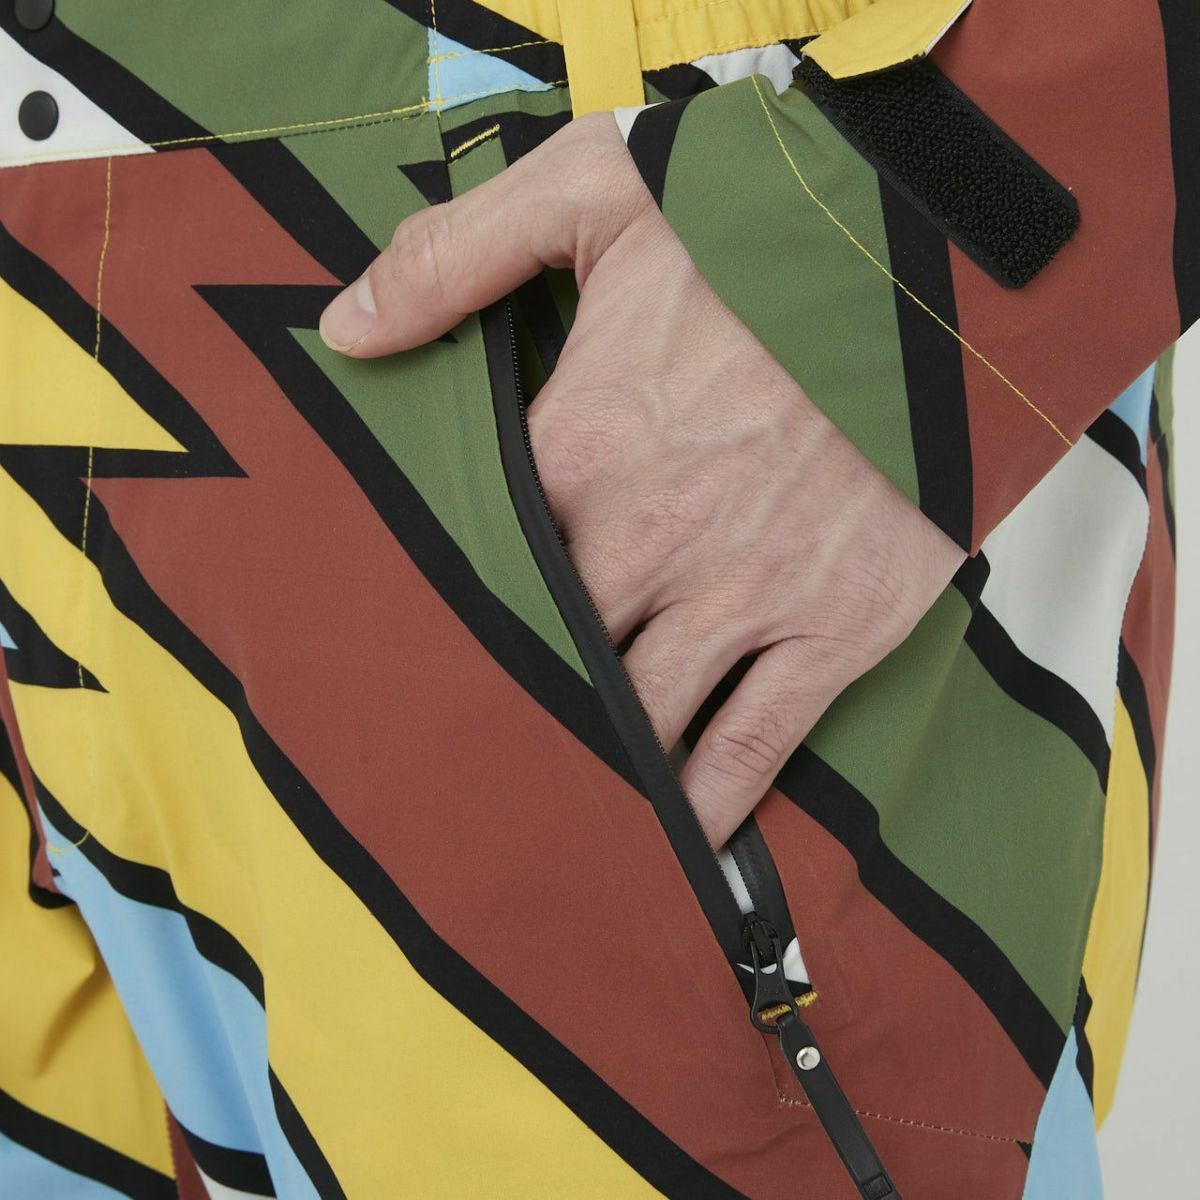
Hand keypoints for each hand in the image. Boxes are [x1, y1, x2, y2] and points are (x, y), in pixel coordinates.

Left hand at [320, 114, 965, 847]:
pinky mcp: (833, 626)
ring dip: (597, 764)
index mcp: (580, 447)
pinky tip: (678, 840)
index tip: (407, 653)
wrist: (943, 263)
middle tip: (467, 754)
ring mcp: (746, 594)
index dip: (444, 610)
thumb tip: (347, 329)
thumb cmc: (767, 228)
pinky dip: (712, 802)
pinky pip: (756, 741)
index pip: (481, 559)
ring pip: (642, 716)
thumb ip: (459, 258)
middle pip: (552, 654)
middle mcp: (650, 540)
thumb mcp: (595, 196)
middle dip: (511, 701)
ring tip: (554, 815)